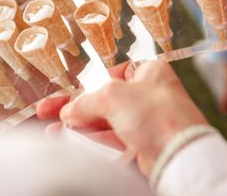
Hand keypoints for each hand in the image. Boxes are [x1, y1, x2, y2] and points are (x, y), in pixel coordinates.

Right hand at [36, 61, 207, 175]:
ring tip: (52, 132)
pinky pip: (109, 140)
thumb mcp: (114, 96)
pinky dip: (89, 141)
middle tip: (48, 110)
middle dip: (75, 107)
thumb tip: (70, 109)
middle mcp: (148, 95)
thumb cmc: (159, 115)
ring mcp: (144, 121)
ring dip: (78, 126)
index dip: (89, 83)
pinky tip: (69, 142)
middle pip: (104, 100)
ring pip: (104, 122)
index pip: (113, 74)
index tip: (68, 91)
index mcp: (149, 73)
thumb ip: (87, 100)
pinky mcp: (140, 144)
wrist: (178, 153)